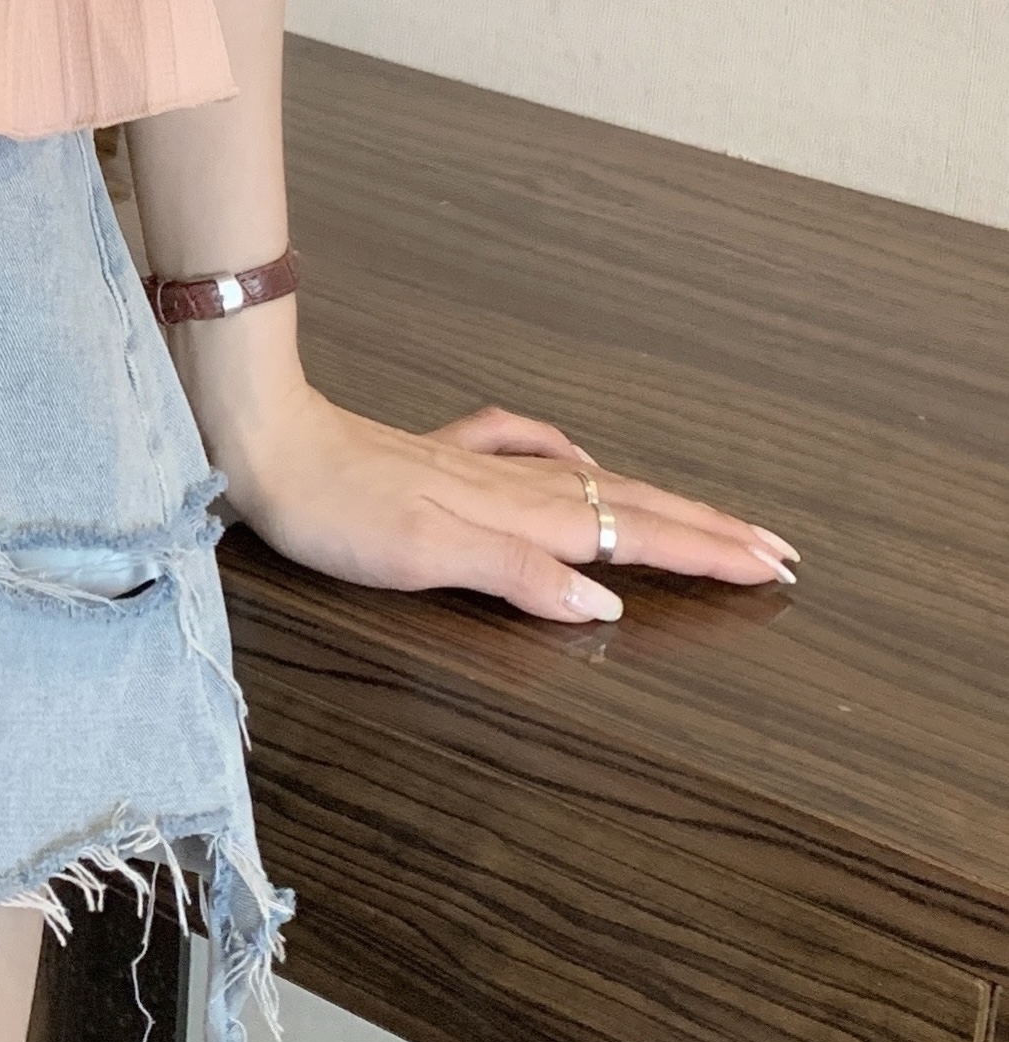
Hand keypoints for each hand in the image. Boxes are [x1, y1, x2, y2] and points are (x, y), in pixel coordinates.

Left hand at [207, 377, 797, 625]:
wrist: (262, 441)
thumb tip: (609, 600)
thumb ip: (518, 577)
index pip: (631, 538)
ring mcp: (470, 465)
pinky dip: (560, 455)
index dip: (704, 555)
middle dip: (705, 529)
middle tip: (778, 548)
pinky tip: (574, 456)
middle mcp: (505, 487)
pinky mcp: (431, 455)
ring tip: (704, 513)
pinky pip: (516, 449)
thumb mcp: (425, 555)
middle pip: (626, 506)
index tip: (774, 568)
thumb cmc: (332, 510)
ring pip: (585, 482)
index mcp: (513, 516)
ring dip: (652, 500)